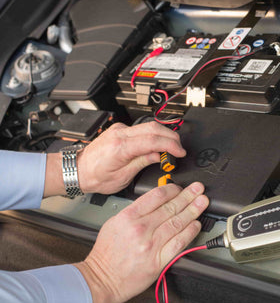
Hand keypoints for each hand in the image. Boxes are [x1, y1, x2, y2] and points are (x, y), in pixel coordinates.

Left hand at [43, 121, 185, 196]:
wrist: (78, 170)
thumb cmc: (96, 177)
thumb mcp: (123, 177)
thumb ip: (142, 163)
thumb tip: (159, 156)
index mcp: (121, 147)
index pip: (153, 140)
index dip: (170, 145)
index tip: (180, 152)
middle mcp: (120, 134)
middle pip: (153, 127)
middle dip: (171, 137)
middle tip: (180, 148)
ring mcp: (119, 130)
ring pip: (148, 125)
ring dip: (163, 134)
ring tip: (172, 146)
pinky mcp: (119, 130)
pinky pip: (141, 128)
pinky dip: (153, 134)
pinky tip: (158, 143)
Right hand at [74, 182, 208, 302]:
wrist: (102, 279)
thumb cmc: (106, 253)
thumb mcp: (114, 223)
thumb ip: (135, 211)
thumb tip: (155, 202)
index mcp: (129, 216)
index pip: (157, 196)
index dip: (172, 189)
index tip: (180, 187)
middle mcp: (141, 229)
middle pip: (170, 207)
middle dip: (188, 196)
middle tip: (198, 189)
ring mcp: (152, 245)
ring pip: (177, 223)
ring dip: (193, 211)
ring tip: (202, 202)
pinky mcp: (159, 260)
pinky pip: (179, 243)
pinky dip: (190, 232)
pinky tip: (196, 224)